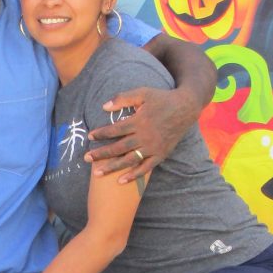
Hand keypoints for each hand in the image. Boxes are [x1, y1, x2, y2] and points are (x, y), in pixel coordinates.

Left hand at [85, 84, 199, 182]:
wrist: (186, 108)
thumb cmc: (161, 98)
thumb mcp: (142, 93)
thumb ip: (123, 98)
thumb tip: (104, 106)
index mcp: (139, 121)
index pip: (115, 130)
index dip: (101, 133)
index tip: (90, 137)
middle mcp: (145, 136)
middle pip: (119, 147)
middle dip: (101, 154)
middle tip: (86, 158)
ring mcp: (153, 147)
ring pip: (129, 160)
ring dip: (112, 167)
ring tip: (97, 173)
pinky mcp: (161, 154)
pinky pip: (146, 168)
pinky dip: (134, 175)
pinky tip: (121, 180)